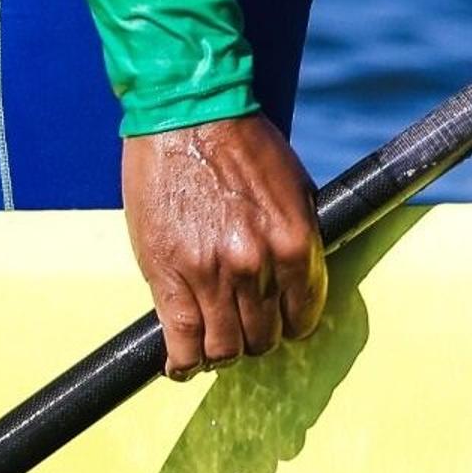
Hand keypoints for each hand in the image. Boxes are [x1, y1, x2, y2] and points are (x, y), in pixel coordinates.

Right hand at [122, 114, 326, 378]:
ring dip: (220, 352)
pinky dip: (183, 361)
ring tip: (212, 341)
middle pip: (262, 338)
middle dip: (255, 337)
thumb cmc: (241, 142)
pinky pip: (181, 343)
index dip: (291, 324)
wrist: (188, 111)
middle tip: (241, 326)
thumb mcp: (291, 186)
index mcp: (294, 242)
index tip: (279, 323)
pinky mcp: (168, 276)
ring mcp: (211, 274)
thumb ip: (296, 237)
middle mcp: (257, 265)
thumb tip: (299, 281)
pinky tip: (182, 360)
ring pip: (223, 349)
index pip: (303, 315)